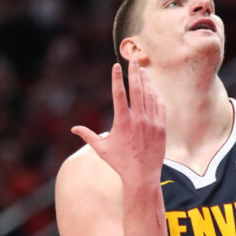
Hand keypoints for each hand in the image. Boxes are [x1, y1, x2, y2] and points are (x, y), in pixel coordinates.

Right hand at [71, 62, 165, 183]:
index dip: (117, 78)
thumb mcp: (102, 149)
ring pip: (149, 96)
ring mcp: (152, 122)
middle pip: (137, 89)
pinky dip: (156, 95)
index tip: (116, 65)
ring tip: (142, 70)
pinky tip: (152, 88)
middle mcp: (138, 119)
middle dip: (135, 72)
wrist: (142, 175)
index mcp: (122, 122)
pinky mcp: (161, 127)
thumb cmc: (120, 163)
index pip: (119, 94)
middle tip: (133, 59)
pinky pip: (160, 106)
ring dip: (146, 81)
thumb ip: (88, 135)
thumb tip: (73, 129)